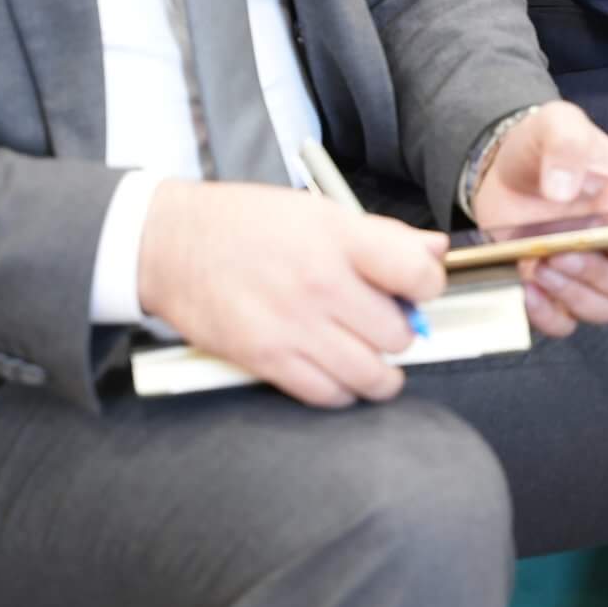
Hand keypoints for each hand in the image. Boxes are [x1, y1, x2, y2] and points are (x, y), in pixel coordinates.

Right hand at [136, 179, 446, 407]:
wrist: (172, 244)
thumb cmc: (245, 224)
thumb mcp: (319, 211)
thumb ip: (383, 234)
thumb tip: (434, 251)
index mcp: (339, 239)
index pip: (417, 273)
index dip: (428, 286)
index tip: (418, 290)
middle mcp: (322, 284)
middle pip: (397, 334)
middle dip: (397, 332)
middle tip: (382, 323)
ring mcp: (294, 326)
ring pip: (370, 374)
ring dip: (379, 372)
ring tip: (371, 359)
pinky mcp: (267, 359)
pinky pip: (327, 395)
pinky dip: (342, 392)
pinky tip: (338, 375)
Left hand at [471, 102, 607, 337]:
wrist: (502, 166)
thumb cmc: (543, 144)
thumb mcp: (557, 124)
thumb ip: (566, 143)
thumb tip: (563, 190)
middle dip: (597, 274)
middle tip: (558, 251)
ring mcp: (584, 272)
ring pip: (603, 309)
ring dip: (574, 296)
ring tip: (538, 267)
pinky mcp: (552, 289)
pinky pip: (563, 322)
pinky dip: (548, 316)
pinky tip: (525, 288)